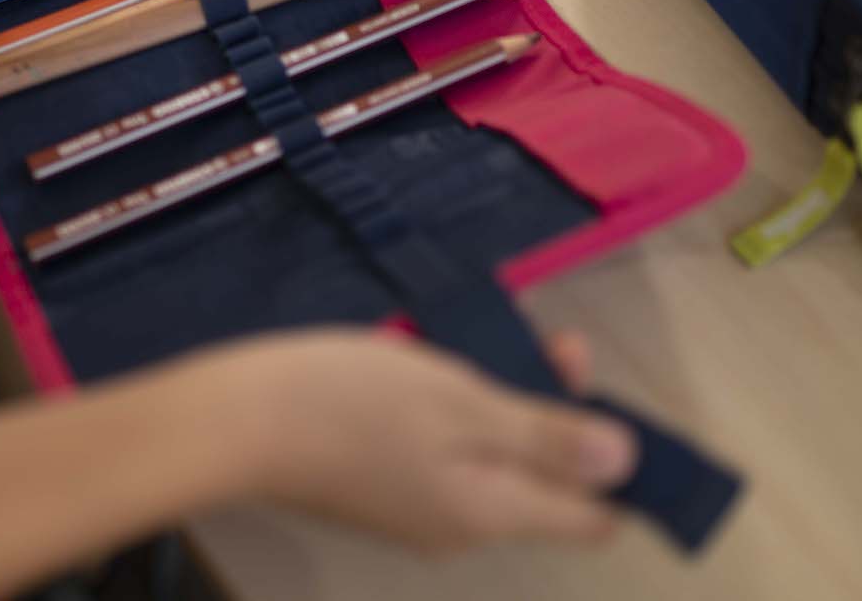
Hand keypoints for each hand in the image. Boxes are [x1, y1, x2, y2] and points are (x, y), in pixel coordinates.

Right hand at [194, 330, 633, 551]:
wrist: (233, 420)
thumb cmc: (354, 402)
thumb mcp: (461, 402)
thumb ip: (545, 437)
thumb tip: (628, 465)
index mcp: (492, 513)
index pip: (591, 518)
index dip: (616, 465)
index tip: (607, 399)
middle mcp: (461, 526)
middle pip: (541, 480)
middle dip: (557, 411)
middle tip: (551, 337)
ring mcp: (414, 509)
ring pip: (491, 459)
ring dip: (505, 401)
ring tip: (494, 335)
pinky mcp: (376, 484)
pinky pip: (444, 453)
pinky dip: (456, 411)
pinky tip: (435, 362)